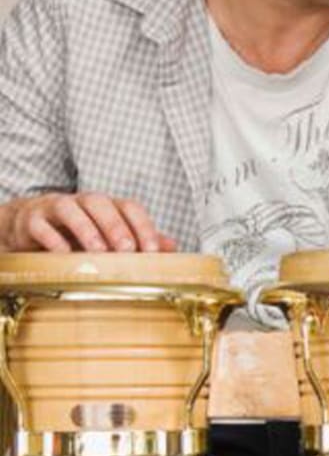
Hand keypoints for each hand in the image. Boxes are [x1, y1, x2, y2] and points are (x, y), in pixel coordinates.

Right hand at [2, 193, 176, 252]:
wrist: (29, 225)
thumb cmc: (75, 232)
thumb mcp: (108, 236)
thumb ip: (138, 240)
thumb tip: (172, 248)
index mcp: (107, 206)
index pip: (129, 207)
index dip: (142, 226)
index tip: (151, 250)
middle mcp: (83, 202)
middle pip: (101, 204)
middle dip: (116, 226)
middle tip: (127, 250)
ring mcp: (55, 207)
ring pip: (70, 208)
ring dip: (86, 229)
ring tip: (98, 251)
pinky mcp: (31, 220)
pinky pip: (40, 225)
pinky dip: (51, 238)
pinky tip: (63, 254)